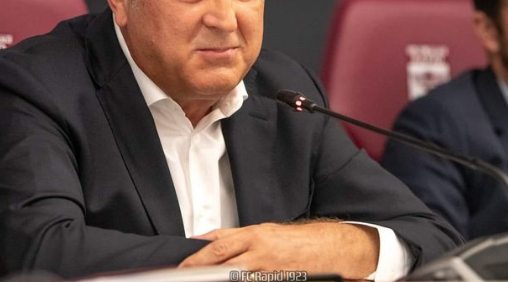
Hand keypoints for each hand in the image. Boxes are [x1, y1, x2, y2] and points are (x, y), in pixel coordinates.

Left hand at [178, 221, 378, 279]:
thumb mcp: (261, 231)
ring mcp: (268, 271)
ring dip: (218, 280)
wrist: (326, 248)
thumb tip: (202, 241)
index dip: (196, 258)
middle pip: (222, 264)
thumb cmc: (292, 240)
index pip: (217, 247)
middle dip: (200, 273)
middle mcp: (259, 253)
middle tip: (183, 277)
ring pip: (234, 277)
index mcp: (253, 235)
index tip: (181, 267)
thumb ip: (231, 237)